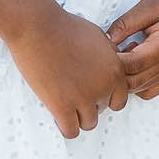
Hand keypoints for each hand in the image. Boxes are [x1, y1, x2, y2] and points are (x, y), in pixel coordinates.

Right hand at [8, 7, 130, 138]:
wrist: (39, 27)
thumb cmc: (64, 27)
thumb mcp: (98, 37)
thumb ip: (108, 56)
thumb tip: (109, 65)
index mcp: (115, 70)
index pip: (120, 100)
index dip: (105, 96)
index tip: (91, 91)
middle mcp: (103, 87)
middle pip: (102, 110)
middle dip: (88, 102)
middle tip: (72, 90)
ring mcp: (84, 98)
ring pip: (88, 123)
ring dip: (77, 115)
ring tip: (64, 102)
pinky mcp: (63, 106)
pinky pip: (71, 131)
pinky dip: (65, 126)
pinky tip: (57, 115)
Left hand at [106, 0, 158, 97]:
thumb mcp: (150, 5)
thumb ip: (127, 23)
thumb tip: (105, 40)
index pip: (130, 66)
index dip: (110, 62)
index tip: (97, 51)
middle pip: (132, 83)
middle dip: (113, 74)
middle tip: (99, 57)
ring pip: (139, 89)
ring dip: (123, 79)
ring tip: (115, 59)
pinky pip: (149, 90)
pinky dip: (136, 83)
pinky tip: (131, 65)